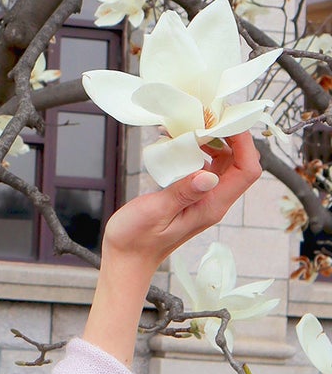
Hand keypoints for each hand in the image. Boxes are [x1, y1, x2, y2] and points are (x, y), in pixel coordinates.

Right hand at [99, 131, 262, 276]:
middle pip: (241, 163)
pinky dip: (198, 149)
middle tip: (209, 114)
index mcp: (211, 206)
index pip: (247, 171)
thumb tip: (209, 175)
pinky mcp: (193, 195)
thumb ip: (182, 193)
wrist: (127, 259)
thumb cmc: (136, 239)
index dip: (245, 142)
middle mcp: (214, 201)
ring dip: (214, 140)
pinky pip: (206, 167)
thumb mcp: (155, 212)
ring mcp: (204, 198)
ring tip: (193, 123)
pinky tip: (178, 140)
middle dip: (231, 135)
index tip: (227, 120)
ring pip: (225, 163)